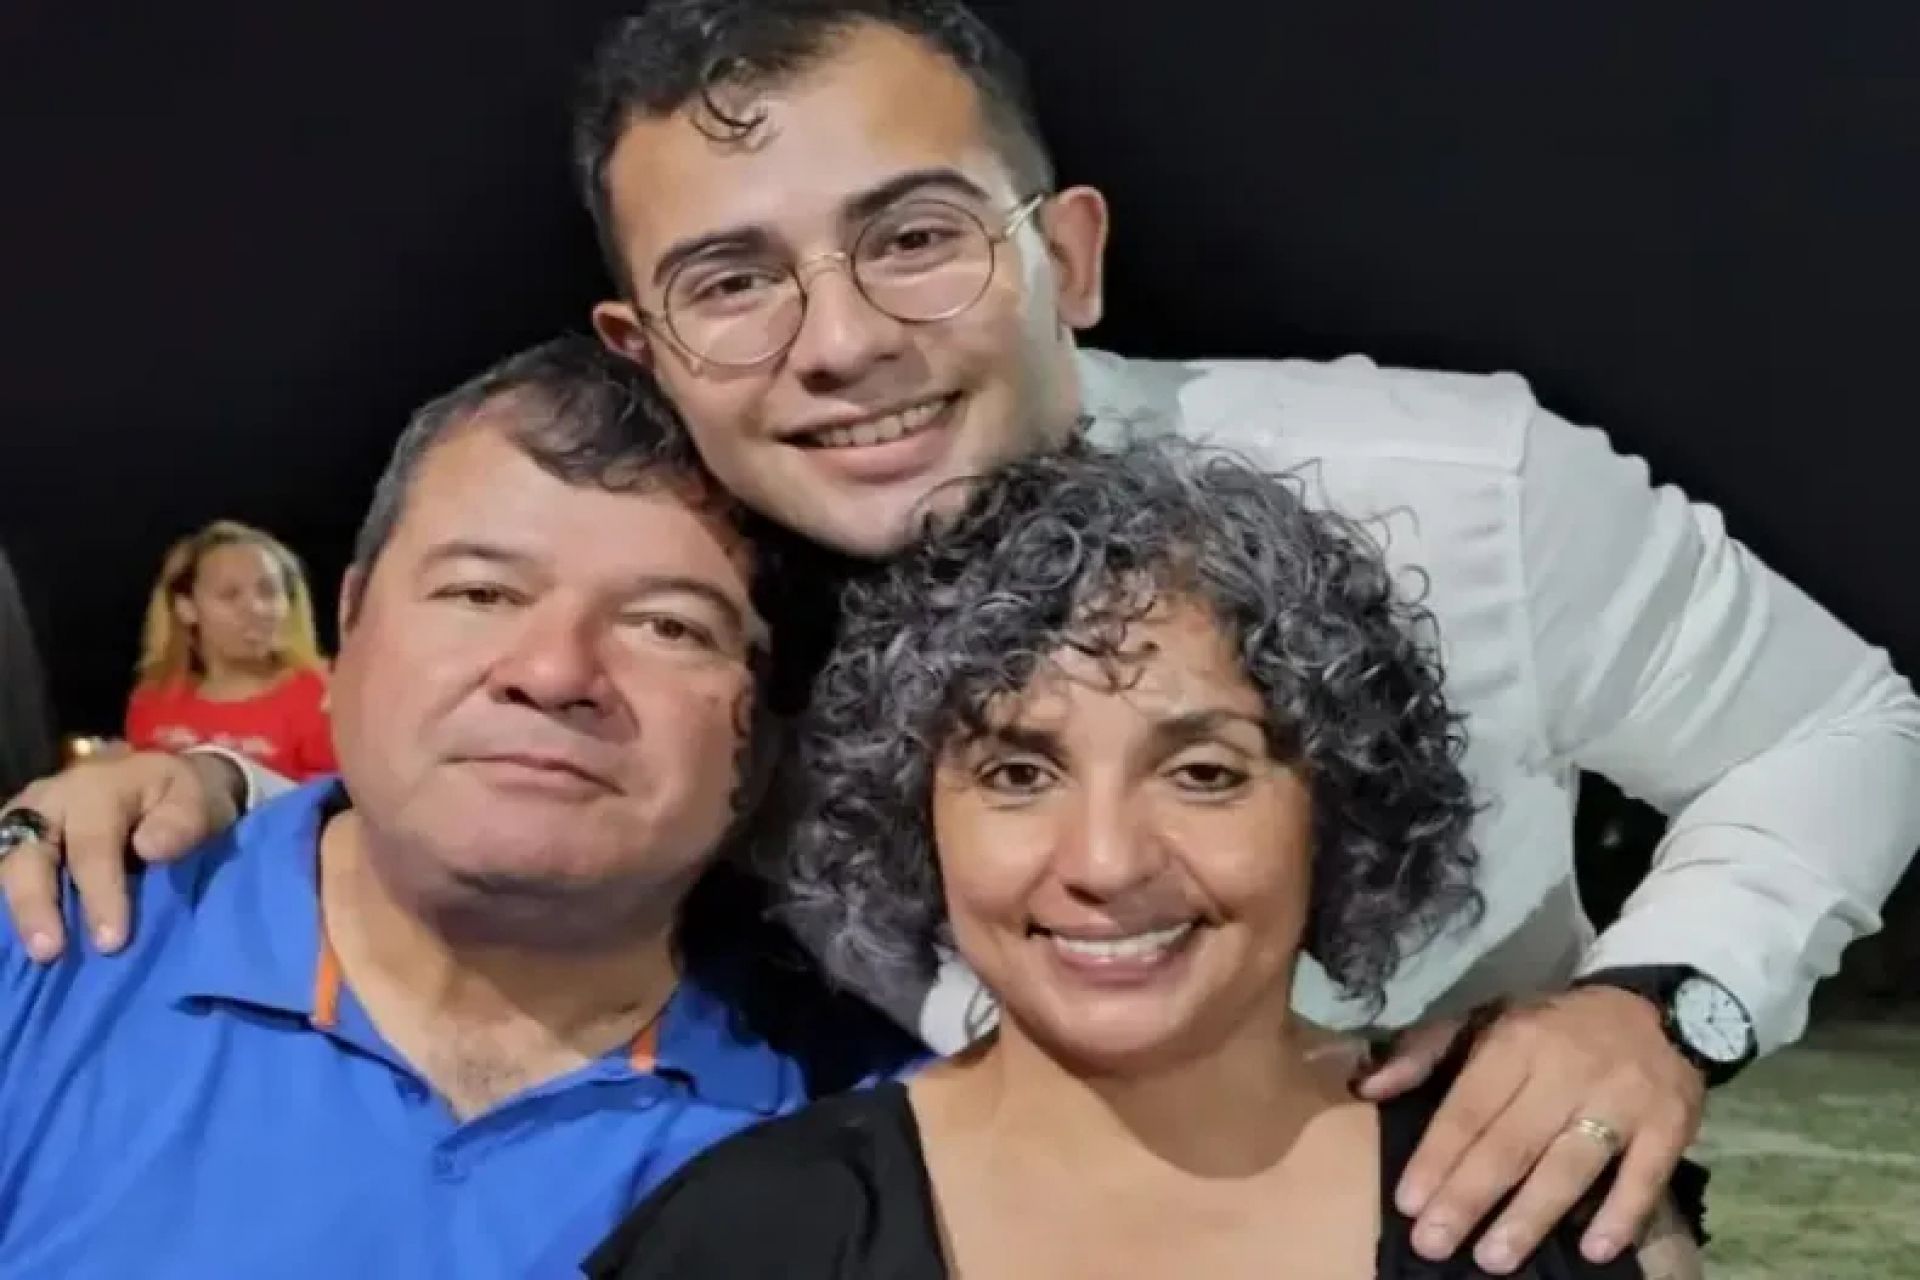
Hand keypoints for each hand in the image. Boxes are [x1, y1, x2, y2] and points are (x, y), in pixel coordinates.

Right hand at [0, 751, 242, 960]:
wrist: (160, 780)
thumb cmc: (178, 797)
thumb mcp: (197, 799)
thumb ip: (182, 822)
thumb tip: (151, 848)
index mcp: (97, 789)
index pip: (92, 846)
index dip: (100, 895)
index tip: (111, 941)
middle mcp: (49, 801)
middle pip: (28, 855)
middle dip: (35, 906)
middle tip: (48, 952)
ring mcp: (25, 820)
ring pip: (6, 863)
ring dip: (15, 909)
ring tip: (32, 953)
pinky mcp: (13, 839)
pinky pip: (2, 870)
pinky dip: (8, 902)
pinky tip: (18, 938)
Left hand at [1357, 988, 1704, 1272]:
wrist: (1658, 1010)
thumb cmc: (1552, 1027)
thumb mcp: (1485, 1019)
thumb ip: (1424, 1052)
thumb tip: (1367, 1087)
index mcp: (1515, 1041)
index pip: (1469, 1108)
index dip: (1437, 1156)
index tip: (1408, 1202)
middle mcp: (1565, 1070)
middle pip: (1512, 1143)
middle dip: (1469, 1197)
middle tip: (1434, 1243)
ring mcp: (1621, 1099)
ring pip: (1569, 1164)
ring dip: (1531, 1215)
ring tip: (1494, 1258)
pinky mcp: (1671, 1126)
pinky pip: (1644, 1176)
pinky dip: (1620, 1213)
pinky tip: (1592, 1249)